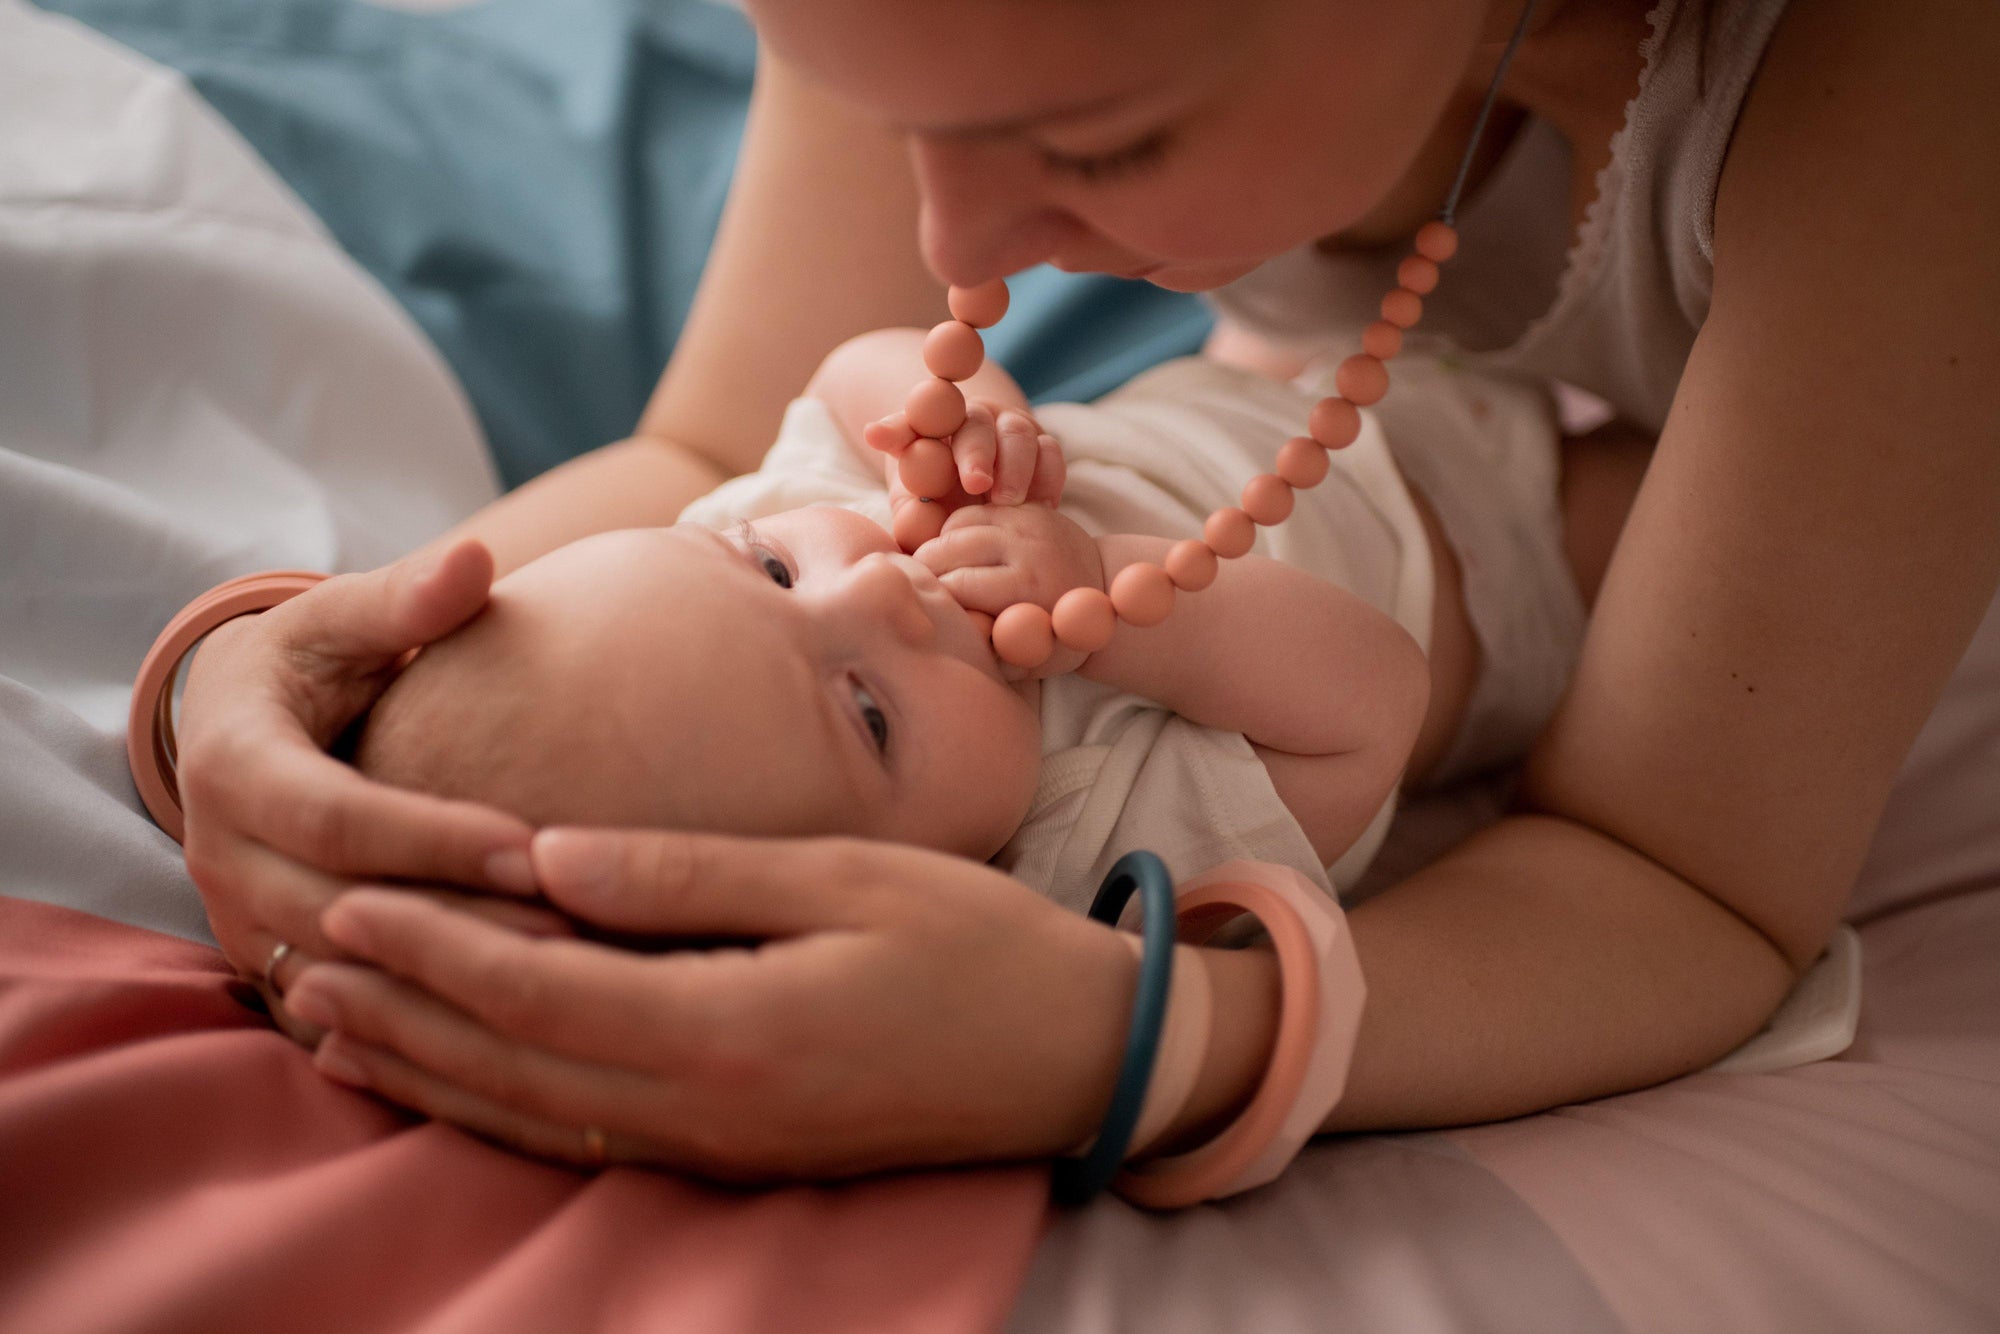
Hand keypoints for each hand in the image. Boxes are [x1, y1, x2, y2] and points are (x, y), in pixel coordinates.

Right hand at [173, 539, 538, 1034]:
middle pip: (343, 911)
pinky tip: (518, 1016)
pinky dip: (426, 1018)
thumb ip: (406, 595)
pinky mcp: (271, 961)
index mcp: (232, 767)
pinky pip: (347, 1009)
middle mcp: (220, 857)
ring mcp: (238, 920)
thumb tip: (476, 558)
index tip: (536, 846)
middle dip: (460, 921)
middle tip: (575, 926)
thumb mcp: (344, 617)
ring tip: (567, 972)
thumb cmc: (314, 658)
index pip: (338, 821)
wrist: (241, 721)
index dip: (436, 839)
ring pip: (347, 972)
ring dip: (453, 977)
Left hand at [281, 828, 1138, 1178]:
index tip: (348, 897)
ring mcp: (719, 1148)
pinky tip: (460, 1082)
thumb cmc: (974, 945)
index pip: (537, 990)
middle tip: (301, 959)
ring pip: (534, 1117)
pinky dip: (500, 1111)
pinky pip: (586, 1139)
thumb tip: (546, 855)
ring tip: (338, 1026)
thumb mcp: (844, 879)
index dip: (433, 946)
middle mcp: (705, 1110)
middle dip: (402, 1011)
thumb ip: (688, 874)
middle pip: (511, 1066)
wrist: (1073, 1058)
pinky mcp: (736, 1155)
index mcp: (727, 1029)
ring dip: (428, 1071)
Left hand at [869, 404, 1064, 549]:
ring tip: (1008, 502)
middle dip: (975, 452)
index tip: (877, 437)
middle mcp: (969, 419)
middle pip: (973, 422)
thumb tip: (911, 522)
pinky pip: (1051, 451)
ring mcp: (1008, 427)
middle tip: (976, 484)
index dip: (894, 428)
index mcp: (928, 431)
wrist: (991, 509)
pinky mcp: (1042, 443)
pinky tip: (1039, 506)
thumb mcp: (919, 513)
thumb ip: (911, 514)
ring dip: (1015, 466)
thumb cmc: (942, 511)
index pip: (907, 422)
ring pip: (1018, 431)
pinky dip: (1046, 476)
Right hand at [915, 504, 1103, 678]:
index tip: (927, 614)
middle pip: (950, 548)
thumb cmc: (1057, 639)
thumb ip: (989, 654)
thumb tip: (951, 639)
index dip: (934, 600)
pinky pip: (972, 512)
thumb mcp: (1029, 661)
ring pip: (956, 525)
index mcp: (1030, 587)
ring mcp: (1028, 521)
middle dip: (925, 570)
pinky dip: (953, 531)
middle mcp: (1029, 548)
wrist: (1103, 593)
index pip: (957, 585)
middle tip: (918, 591)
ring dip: (934, 549)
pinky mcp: (1026, 507)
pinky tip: (952, 555)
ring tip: (930, 574)